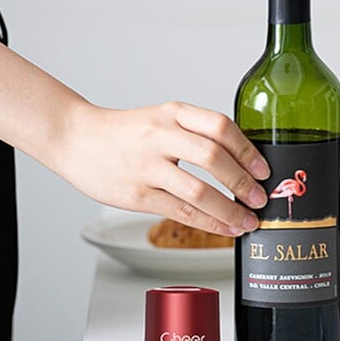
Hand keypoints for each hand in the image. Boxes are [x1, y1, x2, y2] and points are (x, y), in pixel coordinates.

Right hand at [61, 101, 270, 235]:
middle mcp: (162, 136)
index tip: (263, 169)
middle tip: (260, 197)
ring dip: (229, 210)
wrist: (76, 138)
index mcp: (174, 113)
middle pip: (214, 158)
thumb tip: (240, 159)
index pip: (220, 126)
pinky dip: (208, 222)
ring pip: (198, 192)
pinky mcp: (137, 195)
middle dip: (243, 182)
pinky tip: (223, 227)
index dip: (247, 150)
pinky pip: (180, 212)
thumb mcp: (163, 117)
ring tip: (247, 220)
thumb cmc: (125, 131)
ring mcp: (148, 166)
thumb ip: (195, 132)